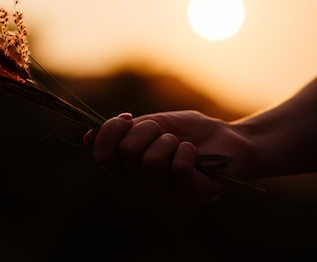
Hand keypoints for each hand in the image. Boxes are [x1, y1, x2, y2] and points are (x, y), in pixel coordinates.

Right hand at [83, 111, 256, 205]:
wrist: (231, 139)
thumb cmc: (189, 131)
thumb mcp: (151, 124)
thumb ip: (121, 132)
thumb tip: (86, 138)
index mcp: (129, 168)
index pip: (103, 156)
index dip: (110, 132)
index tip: (128, 118)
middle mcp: (143, 185)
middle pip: (126, 153)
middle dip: (147, 130)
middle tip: (164, 131)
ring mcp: (166, 194)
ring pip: (150, 161)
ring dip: (168, 141)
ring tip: (181, 144)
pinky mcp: (191, 198)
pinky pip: (178, 169)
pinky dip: (187, 152)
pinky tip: (194, 153)